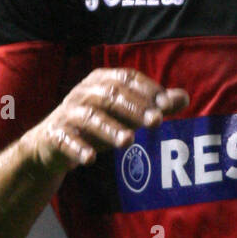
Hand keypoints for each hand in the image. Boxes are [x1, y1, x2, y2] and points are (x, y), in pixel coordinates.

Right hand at [22, 67, 188, 173]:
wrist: (52, 144)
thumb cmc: (96, 125)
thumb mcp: (125, 115)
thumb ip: (153, 107)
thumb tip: (184, 98)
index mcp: (102, 81)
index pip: (127, 78)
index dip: (147, 90)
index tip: (167, 106)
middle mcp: (83, 92)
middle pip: (111, 95)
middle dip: (135, 109)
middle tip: (157, 122)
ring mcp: (67, 113)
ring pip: (90, 117)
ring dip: (110, 129)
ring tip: (129, 142)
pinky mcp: (54, 134)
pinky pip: (66, 139)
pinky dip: (78, 148)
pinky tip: (91, 159)